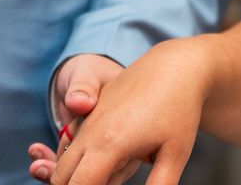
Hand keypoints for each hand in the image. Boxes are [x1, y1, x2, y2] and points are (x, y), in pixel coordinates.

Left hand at [28, 54, 123, 181]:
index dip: (89, 169)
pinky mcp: (82, 154)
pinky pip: (68, 168)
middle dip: (66, 178)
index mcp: (129, 129)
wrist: (83, 72)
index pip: (113, 160)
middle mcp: (119, 147)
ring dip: (54, 174)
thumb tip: (78, 103)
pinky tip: (35, 150)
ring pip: (81, 176)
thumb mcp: (87, 72)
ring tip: (36, 163)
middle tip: (39, 167)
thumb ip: (83, 86)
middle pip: (97, 175)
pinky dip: (50, 163)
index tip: (61, 162)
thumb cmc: (91, 69)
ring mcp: (99, 152)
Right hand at [49, 38, 214, 184]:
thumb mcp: (175, 154)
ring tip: (125, 163)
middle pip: (61, 177)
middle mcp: (91, 131)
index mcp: (109, 145)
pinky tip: (117, 153)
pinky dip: (79, 157)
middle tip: (114, 177)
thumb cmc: (179, 109)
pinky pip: (72, 141)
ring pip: (64, 158)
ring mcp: (88, 118)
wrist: (175, 66)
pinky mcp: (91, 111)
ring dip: (78, 174)